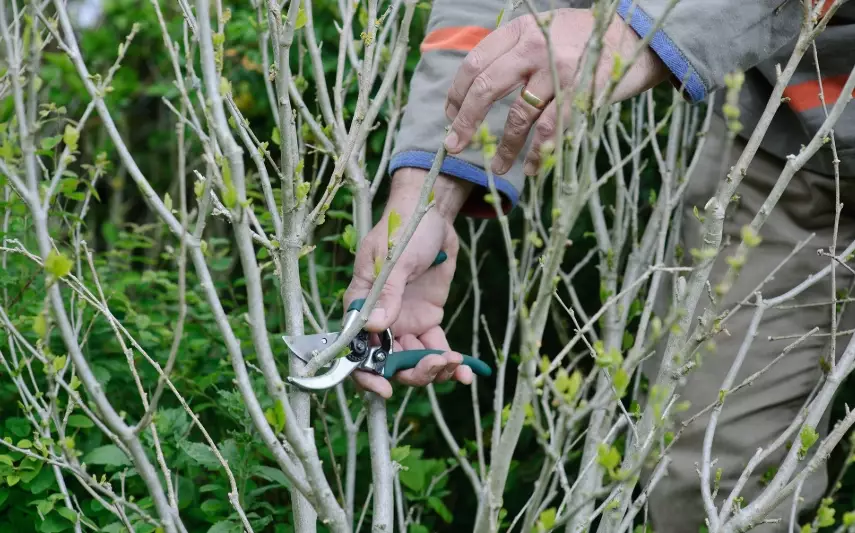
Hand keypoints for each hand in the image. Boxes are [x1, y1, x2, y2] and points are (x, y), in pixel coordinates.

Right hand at [343, 168, 473, 397]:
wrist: (432, 214)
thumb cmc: (403, 229)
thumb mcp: (395, 258)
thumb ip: (387, 293)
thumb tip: (375, 328)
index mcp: (362, 305)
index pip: (356, 349)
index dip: (366, 375)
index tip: (385, 388)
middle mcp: (381, 320)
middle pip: (389, 362)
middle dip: (412, 372)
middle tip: (437, 364)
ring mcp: (405, 322)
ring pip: (414, 360)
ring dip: (434, 369)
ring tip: (456, 363)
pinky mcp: (428, 319)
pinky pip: (436, 348)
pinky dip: (451, 362)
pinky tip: (467, 371)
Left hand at [442, 8, 667, 175]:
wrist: (638, 36)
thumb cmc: (586, 40)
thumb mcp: (545, 30)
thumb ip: (515, 52)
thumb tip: (479, 89)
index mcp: (520, 30)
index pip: (475, 63)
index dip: (457, 94)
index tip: (450, 116)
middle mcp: (535, 47)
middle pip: (486, 88)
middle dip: (465, 122)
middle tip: (454, 147)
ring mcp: (558, 70)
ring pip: (518, 116)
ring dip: (504, 147)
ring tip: (498, 166)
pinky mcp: (580, 93)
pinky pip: (550, 129)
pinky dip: (538, 152)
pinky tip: (532, 166)